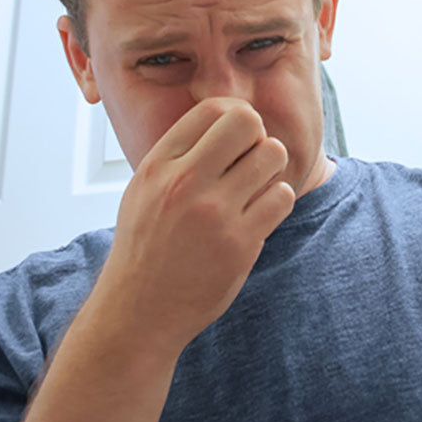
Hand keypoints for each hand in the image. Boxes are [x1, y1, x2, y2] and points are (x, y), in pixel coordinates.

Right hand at [89, 99, 295, 356]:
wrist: (140, 311)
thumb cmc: (146, 247)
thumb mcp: (144, 191)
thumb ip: (178, 156)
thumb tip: (227, 119)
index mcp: (158, 165)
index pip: (214, 109)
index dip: (237, 118)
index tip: (239, 141)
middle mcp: (184, 182)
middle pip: (248, 123)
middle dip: (258, 138)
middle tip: (252, 164)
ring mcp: (214, 213)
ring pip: (272, 156)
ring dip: (272, 170)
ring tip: (256, 191)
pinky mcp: (240, 243)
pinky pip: (282, 197)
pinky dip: (277, 202)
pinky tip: (260, 216)